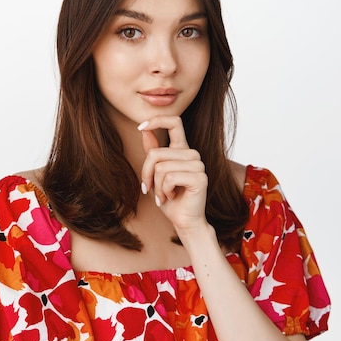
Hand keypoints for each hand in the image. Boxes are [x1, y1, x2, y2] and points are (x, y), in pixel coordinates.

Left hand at [138, 116, 208, 235]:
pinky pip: (169, 178)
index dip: (157, 120)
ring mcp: (198, 165)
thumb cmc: (170, 198)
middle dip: (146, 173)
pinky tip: (172, 196)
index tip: (140, 126)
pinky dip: (164, 190)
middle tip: (149, 188)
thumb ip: (153, 152)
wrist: (184, 220)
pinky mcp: (200, 178)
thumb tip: (144, 130)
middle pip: (156, 154)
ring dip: (156, 185)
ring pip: (161, 167)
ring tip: (164, 194)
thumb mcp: (156, 173)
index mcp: (182, 150)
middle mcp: (192, 154)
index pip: (174, 122)